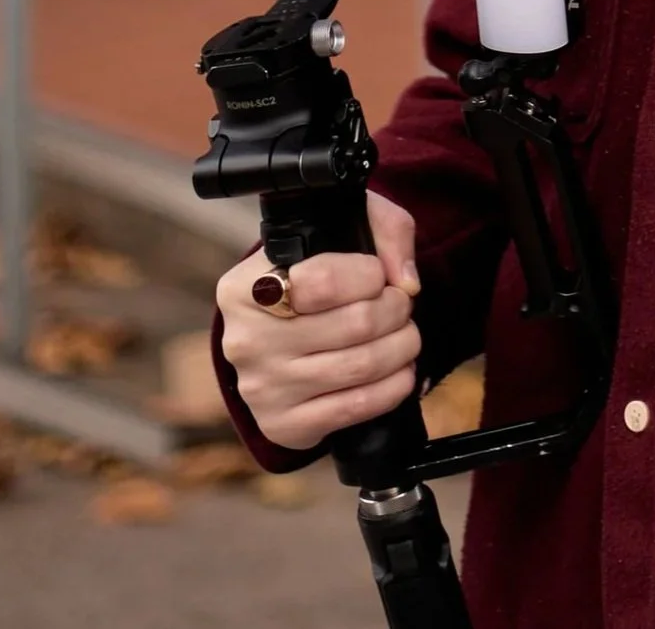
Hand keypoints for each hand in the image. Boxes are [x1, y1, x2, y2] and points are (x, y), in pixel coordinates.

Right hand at [216, 194, 421, 452]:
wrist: (273, 335)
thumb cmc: (312, 276)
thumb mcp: (342, 229)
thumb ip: (385, 232)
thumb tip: (408, 282)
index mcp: (248, 287)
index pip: (323, 280)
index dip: (369, 275)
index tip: (380, 275)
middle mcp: (246, 340)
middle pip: (354, 325)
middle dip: (396, 312)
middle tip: (403, 306)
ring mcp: (262, 388)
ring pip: (360, 367)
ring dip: (402, 349)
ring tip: (407, 336)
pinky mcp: (281, 425)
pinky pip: (354, 410)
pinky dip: (392, 389)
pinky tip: (401, 372)